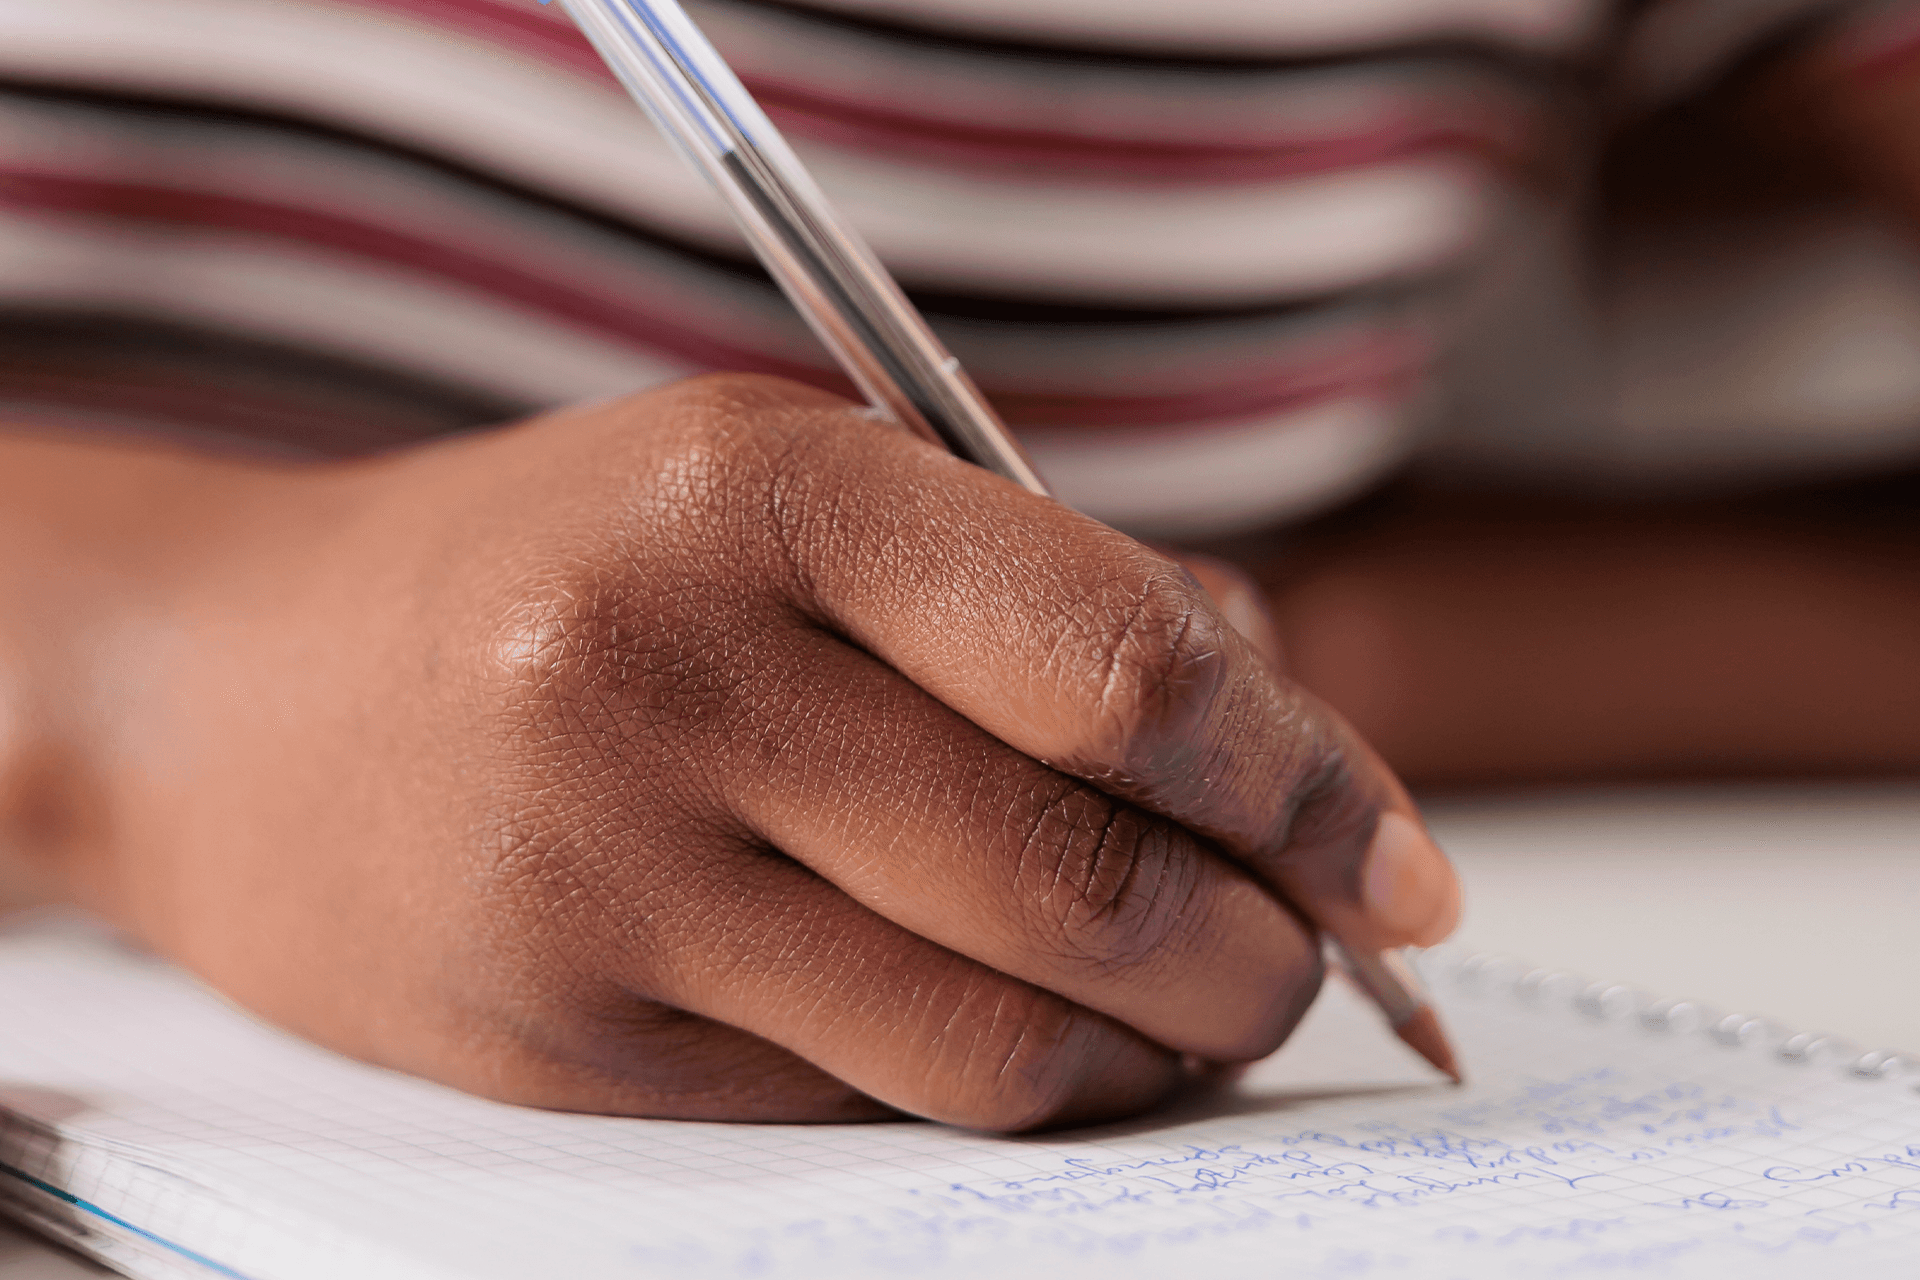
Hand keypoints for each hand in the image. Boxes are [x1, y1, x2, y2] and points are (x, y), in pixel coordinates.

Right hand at [16, 375, 1457, 1130]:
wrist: (236, 691)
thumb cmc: (565, 568)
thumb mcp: (791, 491)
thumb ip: (1048, 590)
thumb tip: (1294, 735)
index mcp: (764, 494)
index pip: (1120, 669)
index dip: (1307, 783)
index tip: (1396, 864)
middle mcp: (673, 675)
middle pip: (1084, 882)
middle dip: (1258, 952)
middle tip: (1305, 958)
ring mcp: (606, 873)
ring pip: (993, 1040)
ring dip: (1149, 1052)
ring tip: (1185, 1011)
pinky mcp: (565, 1041)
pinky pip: (863, 1100)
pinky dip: (996, 1087)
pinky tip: (1021, 1038)